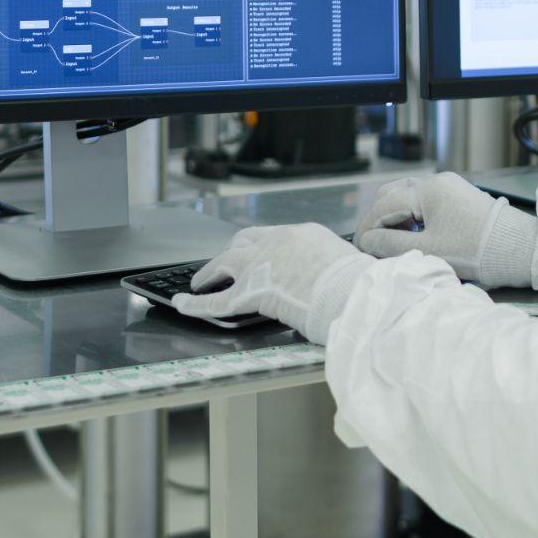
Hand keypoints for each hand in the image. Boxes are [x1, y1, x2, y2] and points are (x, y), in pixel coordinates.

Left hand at [172, 224, 372, 344]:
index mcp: (301, 234)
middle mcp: (275, 242)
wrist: (351, 293)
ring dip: (210, 272)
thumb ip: (327, 263)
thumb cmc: (356, 283)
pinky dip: (194, 302)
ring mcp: (258, 265)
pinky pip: (215, 300)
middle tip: (226, 265)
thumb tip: (327, 274)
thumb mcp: (344, 261)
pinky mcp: (249, 293)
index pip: (272, 236)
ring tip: (200, 280)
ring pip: (224, 263)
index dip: (260, 247)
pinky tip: (182, 303)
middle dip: (233, 252)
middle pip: (243, 242)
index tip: (258, 254)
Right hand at [354, 172, 537, 288]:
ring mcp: (451, 188)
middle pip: (394, 195)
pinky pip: (426, 203)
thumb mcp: (428, 250)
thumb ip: (391, 245)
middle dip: (380, 219)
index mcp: (428, 189)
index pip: (384, 205)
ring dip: (396, 219)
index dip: (367, 227)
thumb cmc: (476, 250)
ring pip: (410, 198)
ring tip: (393, 245)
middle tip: (373, 245)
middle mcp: (438, 182)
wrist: (518, 250)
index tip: (359, 247)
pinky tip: (414, 238)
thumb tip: (368, 241)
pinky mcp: (460, 199)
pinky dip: (413, 218)